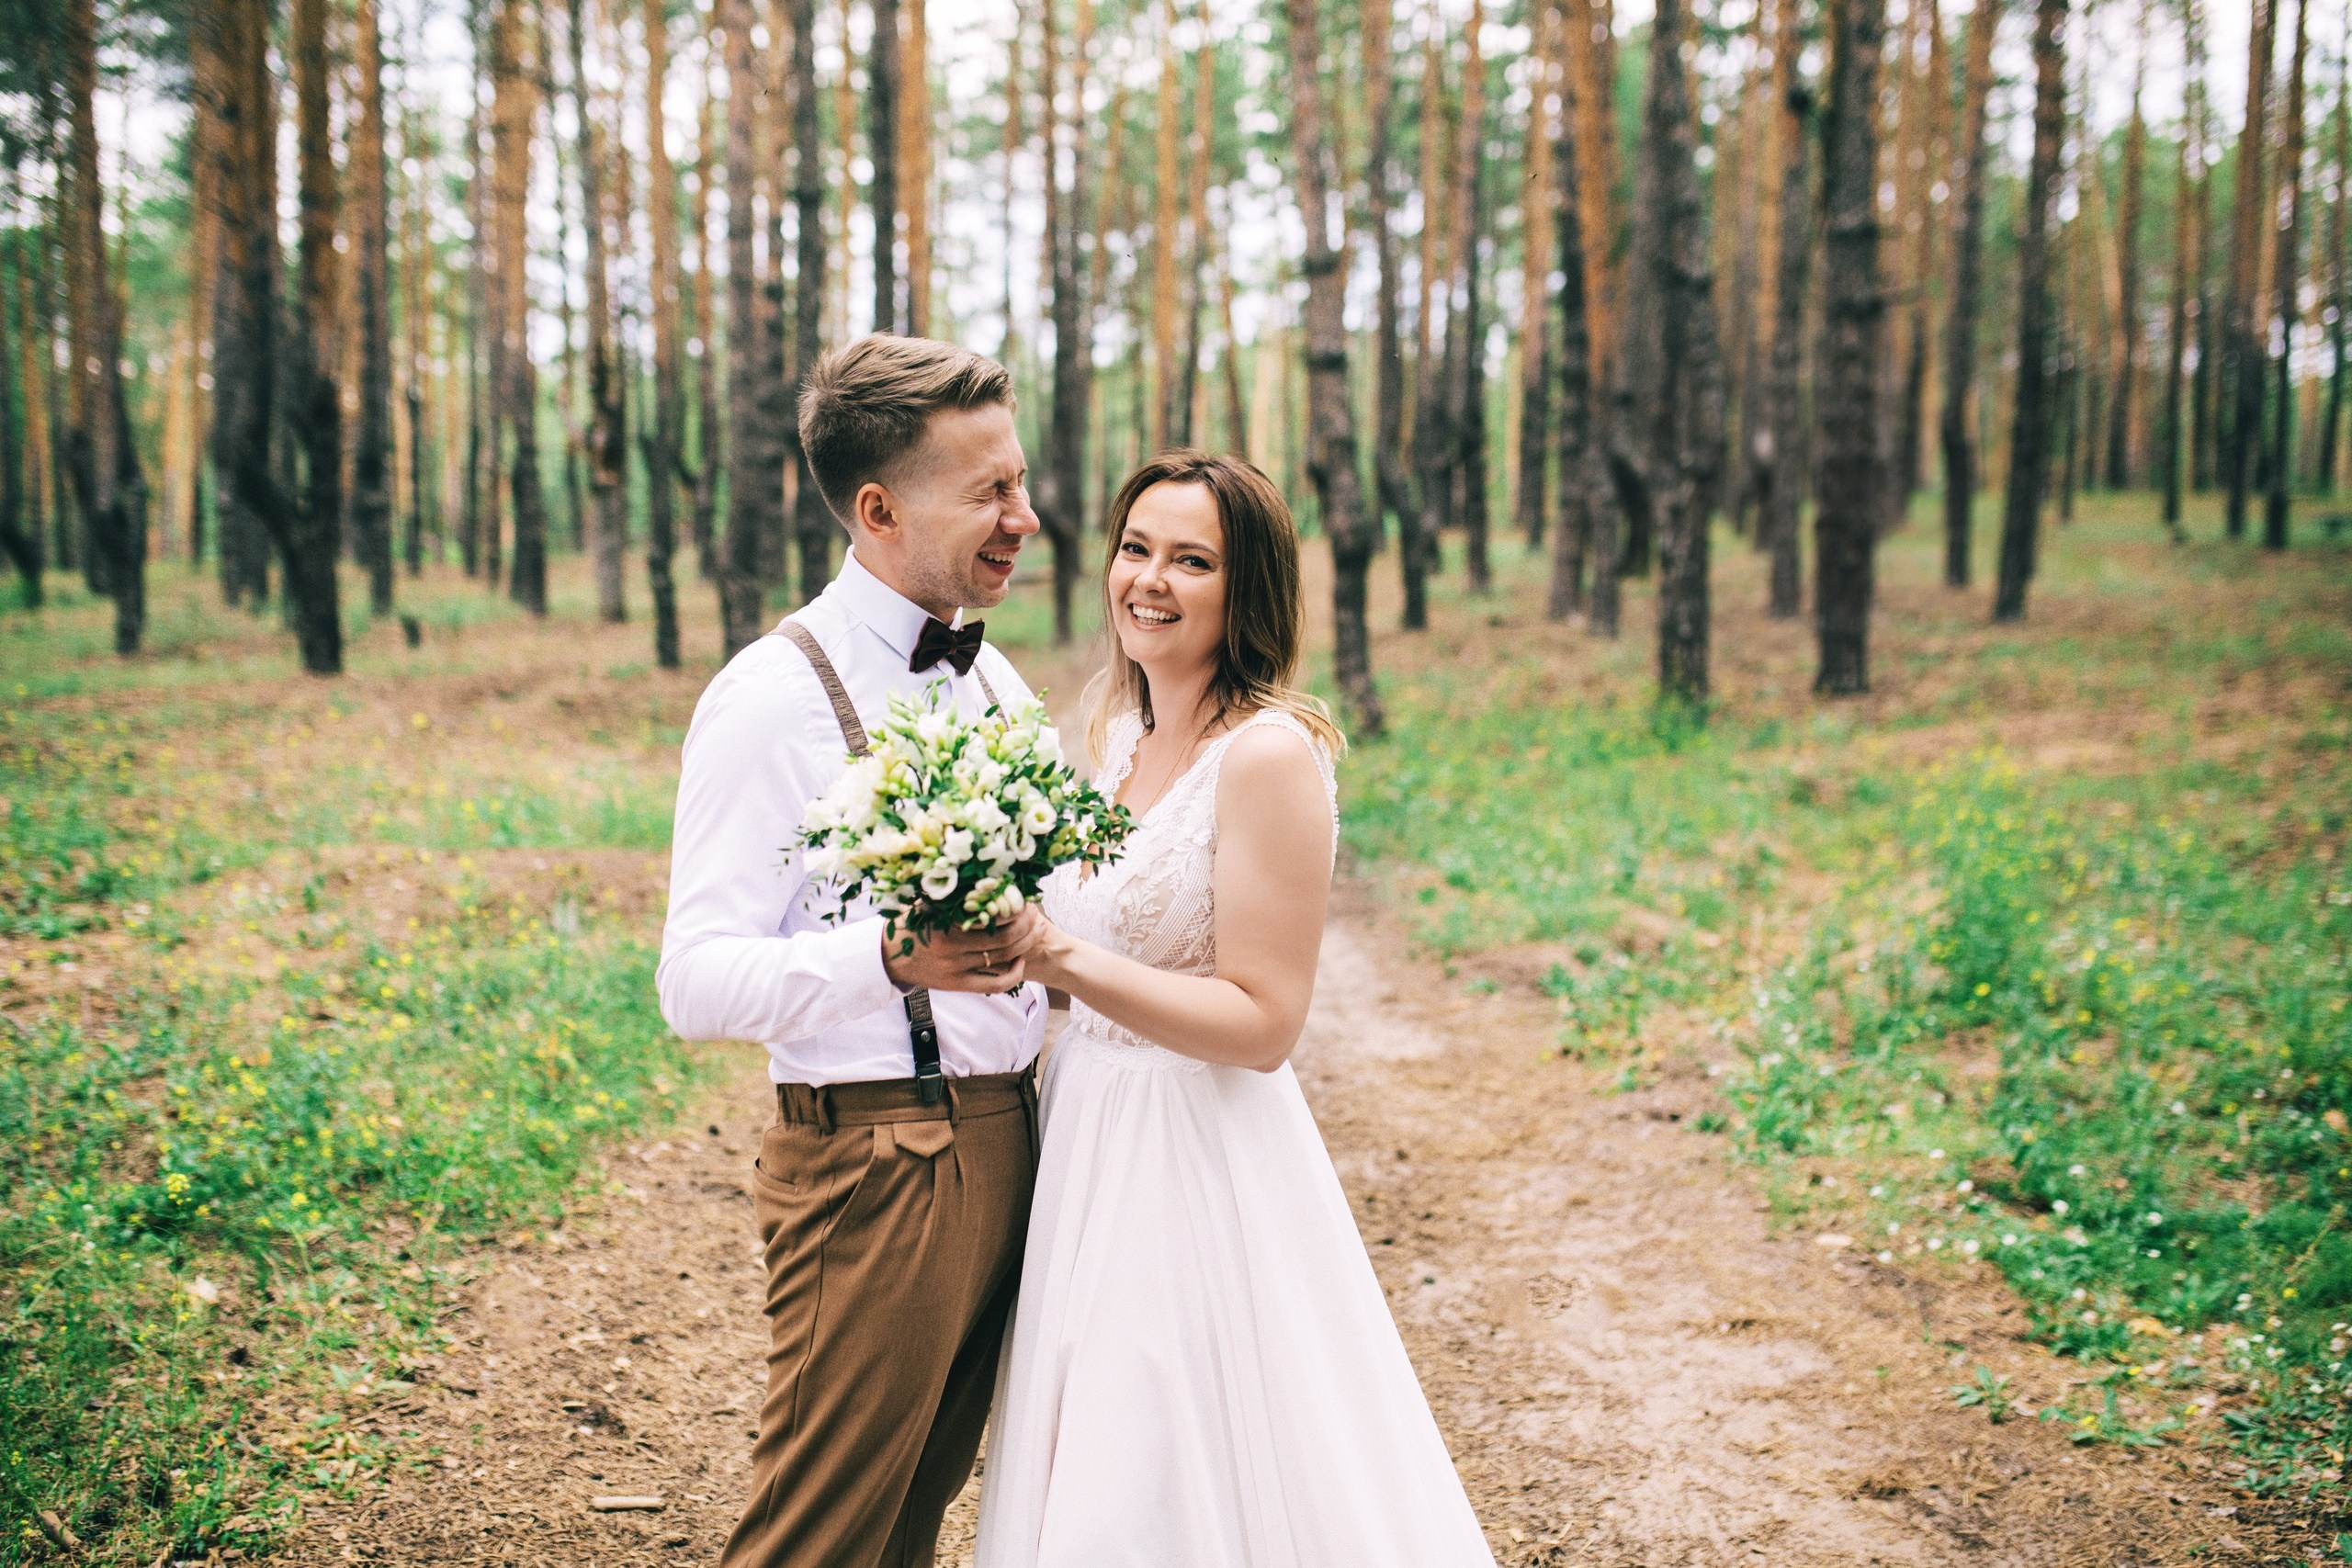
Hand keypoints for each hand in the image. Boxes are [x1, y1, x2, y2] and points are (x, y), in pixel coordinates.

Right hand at [882, 905, 1042, 994]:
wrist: (887, 957)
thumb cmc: (911, 924)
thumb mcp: (928, 903)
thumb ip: (954, 894)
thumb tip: (990, 876)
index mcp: (947, 923)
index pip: (994, 915)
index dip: (1016, 907)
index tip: (1025, 899)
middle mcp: (953, 948)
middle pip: (1005, 938)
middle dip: (1027, 925)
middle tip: (1035, 914)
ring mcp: (957, 969)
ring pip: (1004, 958)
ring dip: (1025, 944)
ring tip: (1034, 932)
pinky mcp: (958, 985)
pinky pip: (995, 984)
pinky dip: (1014, 974)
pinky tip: (1021, 961)